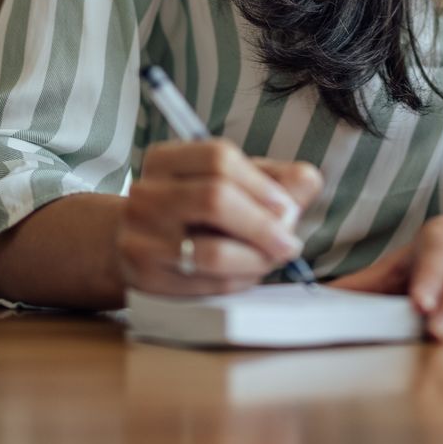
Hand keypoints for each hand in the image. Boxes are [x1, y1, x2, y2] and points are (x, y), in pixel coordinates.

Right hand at [116, 139, 322, 296]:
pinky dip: (239, 280)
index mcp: (165, 160)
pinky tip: (247, 273)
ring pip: (213, 251)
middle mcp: (146, 196)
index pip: (218, 158)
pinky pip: (207, 285)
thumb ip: (274, 178)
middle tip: (289, 242)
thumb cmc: (194, 211)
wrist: (134, 247)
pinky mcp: (148, 281)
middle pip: (214, 199)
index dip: (262, 184)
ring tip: (271, 259)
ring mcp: (140, 240)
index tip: (288, 206)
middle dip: (263, 224)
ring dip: (256, 258)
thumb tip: (308, 179)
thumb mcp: (231, 184)